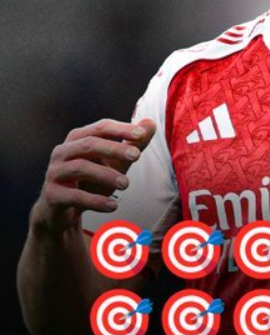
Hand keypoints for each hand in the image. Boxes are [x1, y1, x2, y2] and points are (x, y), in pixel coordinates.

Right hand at [32, 118, 155, 234]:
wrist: (63, 210)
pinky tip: (113, 206)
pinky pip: (74, 196)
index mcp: (78, 138)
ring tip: (126, 184)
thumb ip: (132, 144)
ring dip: (106, 175)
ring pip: (81, 167)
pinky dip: (95, 201)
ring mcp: (55, 172)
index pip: (101, 127)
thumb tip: (151, 123)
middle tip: (137, 156)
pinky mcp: (52, 195)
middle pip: (89, 144)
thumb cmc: (91, 180)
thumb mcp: (115, 162)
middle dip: (114, 148)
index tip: (142, 134)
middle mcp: (63, 152)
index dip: (121, 129)